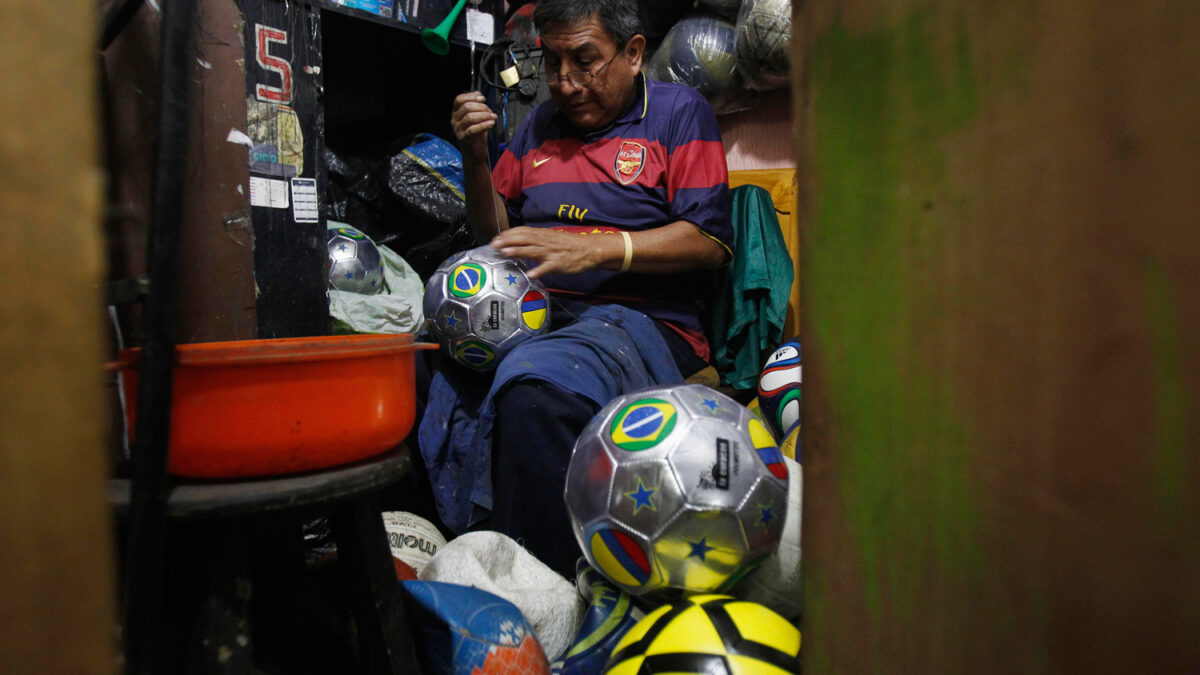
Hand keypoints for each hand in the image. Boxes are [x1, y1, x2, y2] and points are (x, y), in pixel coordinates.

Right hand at [451, 91, 495, 162]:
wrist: (475, 153)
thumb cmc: (476, 135)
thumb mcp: (476, 118)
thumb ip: (476, 106)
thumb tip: (478, 94)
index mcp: (456, 113)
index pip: (459, 99)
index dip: (471, 96)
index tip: (482, 99)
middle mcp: (454, 120)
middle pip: (466, 107)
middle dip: (481, 107)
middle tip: (490, 111)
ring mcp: (458, 130)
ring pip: (469, 117)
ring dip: (484, 115)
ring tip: (493, 117)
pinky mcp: (463, 139)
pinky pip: (473, 129)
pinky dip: (484, 125)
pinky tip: (491, 123)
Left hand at [491, 227, 612, 278]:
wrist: (590, 249)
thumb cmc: (569, 245)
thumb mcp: (551, 239)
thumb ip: (536, 241)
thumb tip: (520, 243)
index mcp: (543, 234)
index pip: (522, 231)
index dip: (508, 234)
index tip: (496, 238)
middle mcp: (545, 241)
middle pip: (524, 239)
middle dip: (508, 241)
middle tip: (494, 245)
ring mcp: (551, 252)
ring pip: (532, 250)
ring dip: (518, 251)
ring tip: (505, 253)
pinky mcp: (559, 263)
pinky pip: (547, 267)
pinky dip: (538, 270)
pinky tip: (530, 275)